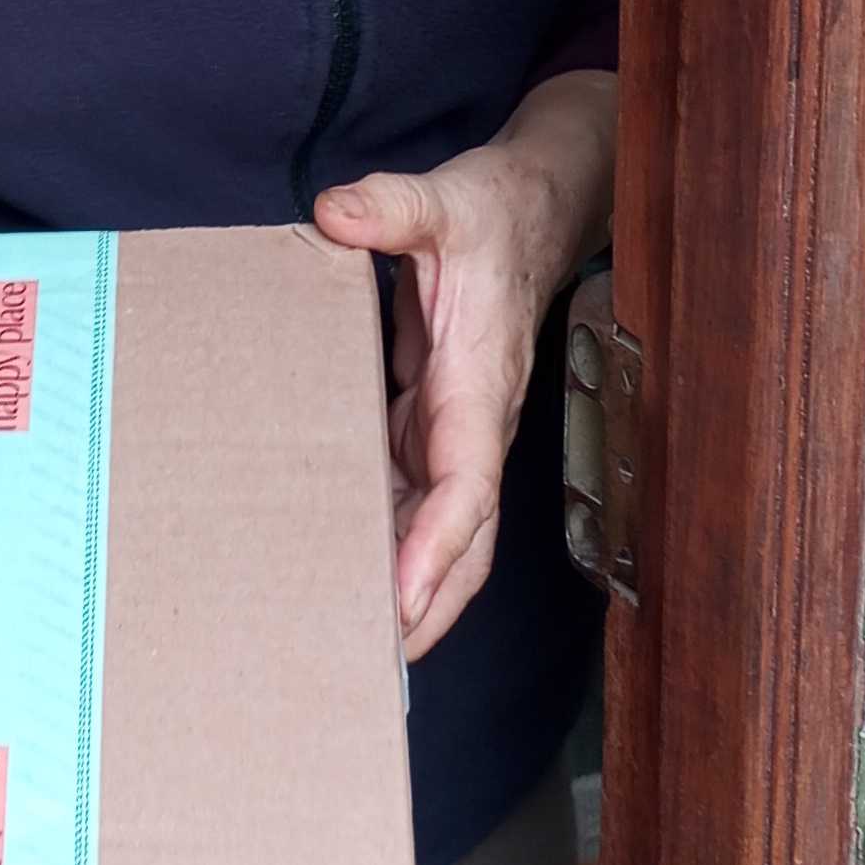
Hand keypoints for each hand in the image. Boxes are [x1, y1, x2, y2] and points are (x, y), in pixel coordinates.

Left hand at [310, 71, 617, 659]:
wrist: (530, 212)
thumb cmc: (491, 213)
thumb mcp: (442, 199)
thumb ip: (392, 206)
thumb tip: (334, 211)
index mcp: (478, 387)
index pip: (466, 487)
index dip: (435, 547)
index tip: (400, 599)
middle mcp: (473, 426)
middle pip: (461, 542)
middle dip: (425, 607)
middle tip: (369, 665)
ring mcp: (453, 433)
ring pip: (439, 535)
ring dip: (405, 591)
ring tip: (348, 645)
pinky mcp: (431, 426)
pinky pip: (415, 503)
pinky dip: (386, 546)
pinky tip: (341, 575)